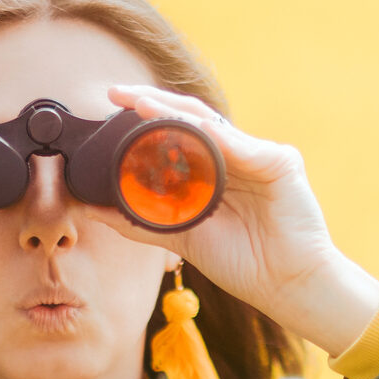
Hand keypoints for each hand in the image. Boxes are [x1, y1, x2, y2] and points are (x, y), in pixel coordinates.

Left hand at [92, 84, 378, 351]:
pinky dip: (213, 138)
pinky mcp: (280, 162)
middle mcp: (234, 156)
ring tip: (141, 105)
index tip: (111, 108)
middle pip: (190, 120)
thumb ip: (140, 222)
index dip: (145, 119)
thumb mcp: (181, 238)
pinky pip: (240, 146)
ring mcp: (257, 155)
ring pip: (211, 125)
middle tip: (117, 94)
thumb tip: (92, 210)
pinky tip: (188, 129)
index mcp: (213, 171)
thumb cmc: (242, 263)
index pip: (176, 134)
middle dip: (153, 103)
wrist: (286, 285)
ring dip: (176, 113)